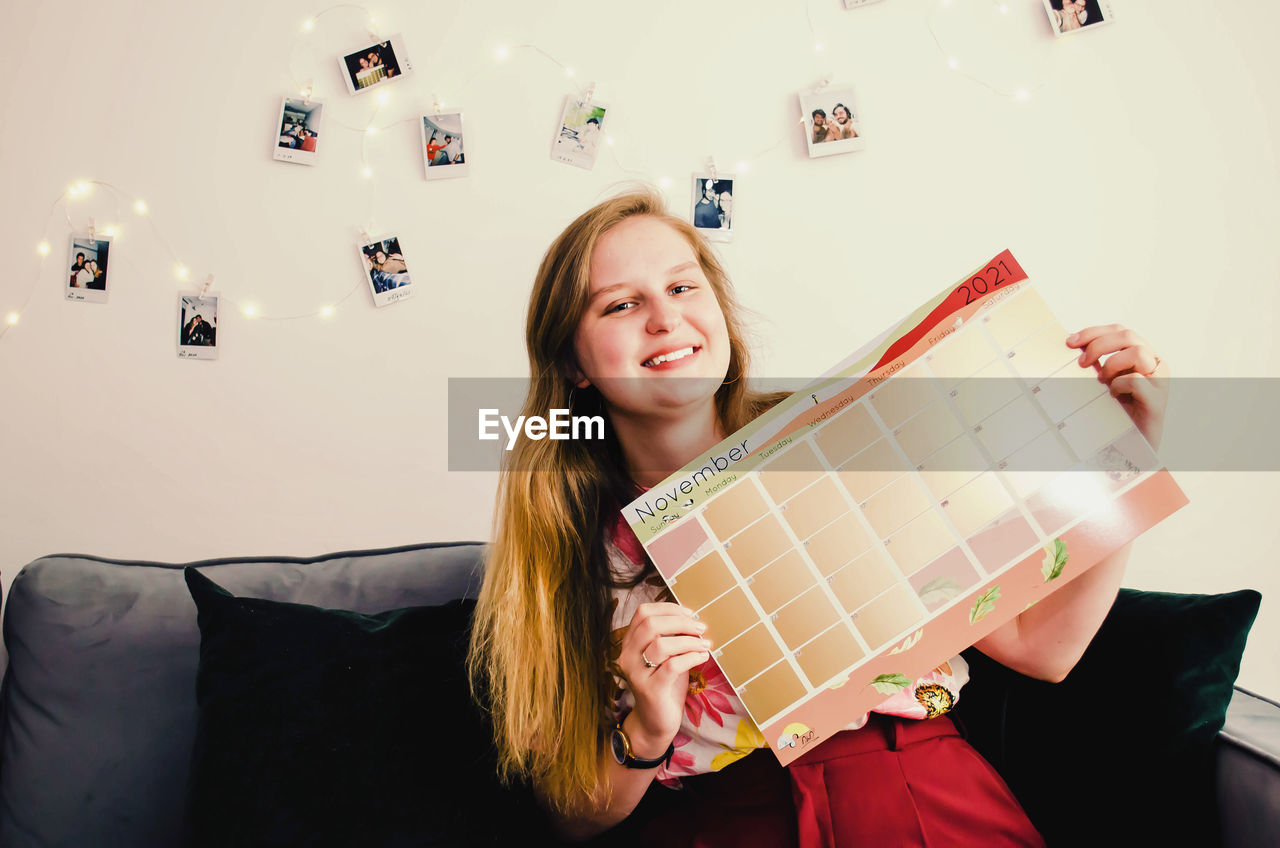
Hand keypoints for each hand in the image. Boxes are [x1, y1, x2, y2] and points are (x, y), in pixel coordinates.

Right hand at [615, 602, 710, 757]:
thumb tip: (693, 619)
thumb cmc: (664, 686)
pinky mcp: (650, 690)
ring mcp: (637, 674)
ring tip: (705, 644)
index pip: (643, 613)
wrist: (655, 723)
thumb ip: (672, 637)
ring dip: (689, 641)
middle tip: (701, 628)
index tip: (689, 613)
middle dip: (681, 622)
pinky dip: (692, 657)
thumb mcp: (666, 657)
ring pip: (661, 645)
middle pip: (651, 624)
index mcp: (630, 643)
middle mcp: (628, 656)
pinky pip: (672, 666)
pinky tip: (703, 657)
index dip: (668, 608)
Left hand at [1067, 324, 1167, 449]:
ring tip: (1103, 382)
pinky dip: (1119, 385)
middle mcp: (1155, 365)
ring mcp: (1159, 382)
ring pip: (1138, 353)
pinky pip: (1136, 380)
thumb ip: (1098, 364)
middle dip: (1099, 344)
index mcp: (1143, 357)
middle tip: (1082, 363)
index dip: (1094, 332)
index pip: (1120, 331)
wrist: (1133, 446)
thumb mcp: (1104, 382)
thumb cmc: (1117, 412)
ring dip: (1112, 364)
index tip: (1070, 342)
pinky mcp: (1157, 401)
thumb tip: (1074, 346)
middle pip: (1129, 335)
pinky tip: (1113, 397)